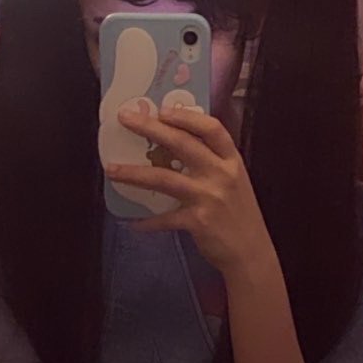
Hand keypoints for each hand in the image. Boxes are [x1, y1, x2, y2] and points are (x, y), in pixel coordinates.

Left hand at [105, 104, 272, 275]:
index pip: (212, 128)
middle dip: (152, 129)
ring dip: (135, 173)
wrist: (251, 251)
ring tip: (112, 170)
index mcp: (231, 160)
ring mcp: (209, 197)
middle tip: (126, 119)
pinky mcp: (198, 221)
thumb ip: (212, 163)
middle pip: (183, 144)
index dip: (186, 116)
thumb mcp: (234, 181)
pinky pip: (165, 218)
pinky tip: (133, 222)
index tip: (163, 110)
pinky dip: (148, 221)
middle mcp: (221, 174)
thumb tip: (176, 144)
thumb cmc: (239, 214)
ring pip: (165, 179)